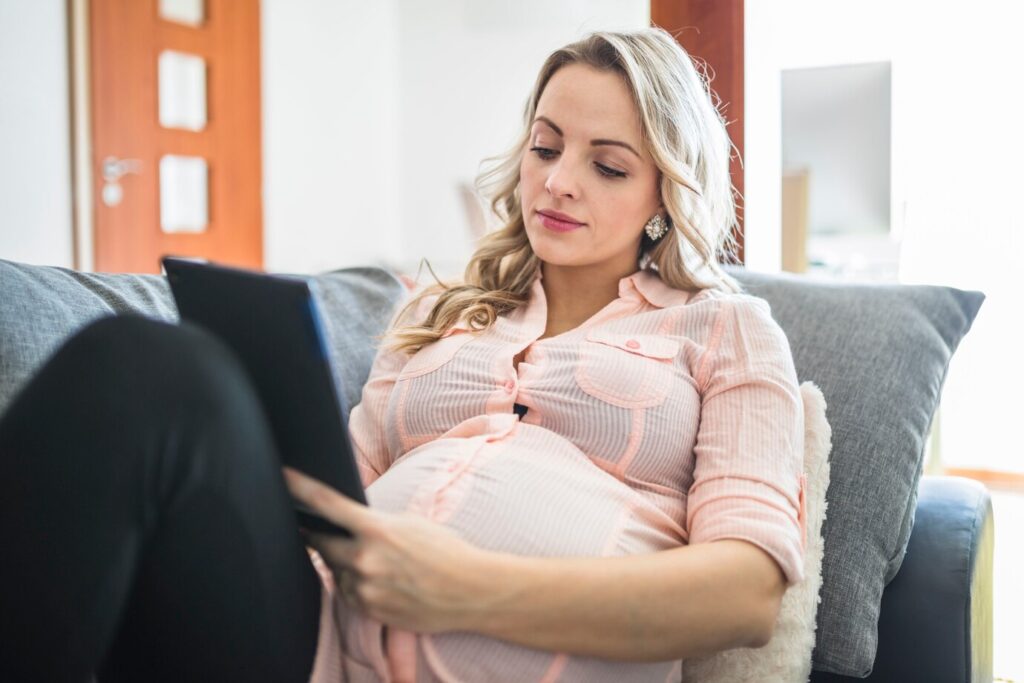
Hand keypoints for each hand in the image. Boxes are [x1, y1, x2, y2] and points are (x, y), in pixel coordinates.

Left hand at [282, 466, 497, 632]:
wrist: (471, 590)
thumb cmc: (446, 550)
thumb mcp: (410, 523)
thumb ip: (373, 523)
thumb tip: (346, 525)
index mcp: (376, 529)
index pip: (327, 504)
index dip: (299, 488)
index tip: (281, 476)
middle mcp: (365, 559)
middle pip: (322, 543)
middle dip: (322, 536)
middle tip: (323, 529)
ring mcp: (365, 588)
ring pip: (337, 571)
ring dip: (347, 564)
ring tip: (381, 562)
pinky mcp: (368, 611)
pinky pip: (349, 593)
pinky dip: (358, 584)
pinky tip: (383, 581)